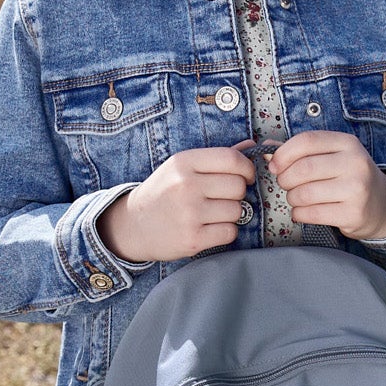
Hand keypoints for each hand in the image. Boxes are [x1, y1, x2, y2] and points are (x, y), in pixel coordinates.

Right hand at [99, 145, 256, 263]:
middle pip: (238, 186)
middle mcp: (185, 185)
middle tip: (221, 198)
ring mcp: (189, 213)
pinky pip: (230, 232)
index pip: (232, 159)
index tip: (246, 176)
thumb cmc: (163, 193)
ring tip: (210, 214)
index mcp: (184, 162)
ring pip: (237, 211)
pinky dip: (225, 232)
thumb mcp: (182, 168)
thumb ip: (216, 158)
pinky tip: (209, 228)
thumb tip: (252, 146)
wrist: (134, 225)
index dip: (247, 168)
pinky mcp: (193, 239)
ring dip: (230, 214)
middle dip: (237, 194)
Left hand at [269, 132, 385, 239]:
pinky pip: (311, 214)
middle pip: (302, 169)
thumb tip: (265, 148)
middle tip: (286, 185)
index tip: (275, 165)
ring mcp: (356, 190)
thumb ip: (300, 151)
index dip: (283, 153)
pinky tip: (304, 211)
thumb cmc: (349, 177)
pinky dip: (299, 214)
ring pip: (304, 193)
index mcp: (348, 143)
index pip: (306, 141)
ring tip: (298, 199)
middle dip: (285, 179)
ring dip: (292, 199)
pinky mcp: (353, 214)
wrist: (382, 205)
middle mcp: (355, 163)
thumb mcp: (332, 156)